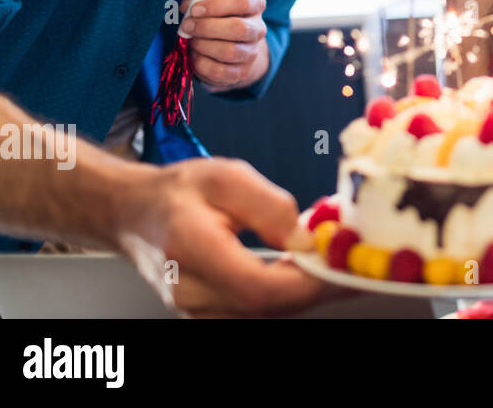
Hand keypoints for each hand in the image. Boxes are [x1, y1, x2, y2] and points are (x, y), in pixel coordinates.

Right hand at [109, 157, 330, 316]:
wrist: (133, 215)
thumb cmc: (176, 192)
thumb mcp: (225, 176)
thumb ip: (268, 206)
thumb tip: (304, 238)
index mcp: (191, 248)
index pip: (257, 287)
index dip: (307, 282)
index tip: (343, 262)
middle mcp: (191, 291)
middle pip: (268, 307)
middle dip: (320, 286)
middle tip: (359, 261)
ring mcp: (197, 310)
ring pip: (267, 314)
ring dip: (309, 292)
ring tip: (341, 263)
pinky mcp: (208, 315)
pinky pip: (258, 312)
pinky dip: (290, 295)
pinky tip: (311, 273)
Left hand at [180, 0, 268, 91]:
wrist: (225, 44)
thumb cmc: (214, 15)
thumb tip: (187, 6)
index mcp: (254, 5)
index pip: (244, 2)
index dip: (217, 6)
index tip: (195, 10)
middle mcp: (258, 29)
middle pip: (239, 28)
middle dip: (207, 28)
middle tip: (186, 27)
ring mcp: (252, 52)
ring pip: (230, 52)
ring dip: (203, 46)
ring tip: (192, 42)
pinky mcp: (241, 72)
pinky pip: (220, 71)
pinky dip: (201, 64)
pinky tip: (195, 55)